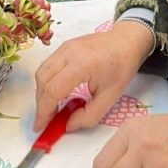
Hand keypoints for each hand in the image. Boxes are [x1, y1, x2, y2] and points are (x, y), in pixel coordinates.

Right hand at [33, 21, 153, 132]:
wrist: (126, 41)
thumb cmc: (122, 66)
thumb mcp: (110, 97)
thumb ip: (89, 116)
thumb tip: (68, 125)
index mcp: (82, 64)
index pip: (53, 90)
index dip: (44, 111)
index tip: (41, 126)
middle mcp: (68, 52)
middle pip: (43, 80)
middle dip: (41, 104)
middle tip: (45, 121)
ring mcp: (64, 47)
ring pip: (42, 72)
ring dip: (42, 92)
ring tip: (50, 108)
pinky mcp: (64, 46)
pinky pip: (48, 65)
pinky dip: (46, 82)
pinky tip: (56, 93)